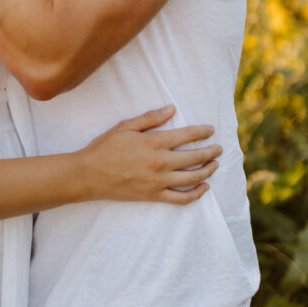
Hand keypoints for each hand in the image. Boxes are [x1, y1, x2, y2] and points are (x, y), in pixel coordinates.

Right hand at [83, 105, 220, 204]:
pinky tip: (203, 187)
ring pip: (193, 178)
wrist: (88, 175)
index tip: (211, 130)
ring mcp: (158, 181)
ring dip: (208, 171)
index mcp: (153, 142)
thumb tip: (171, 109)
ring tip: (214, 165)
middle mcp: (160, 162)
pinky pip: (181, 198)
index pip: (186, 136)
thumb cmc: (104, 148)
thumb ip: (150, 118)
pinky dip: (196, 194)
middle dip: (211, 152)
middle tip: (219, 148)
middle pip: (195, 157)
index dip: (202, 132)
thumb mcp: (125, 126)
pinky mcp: (154, 196)